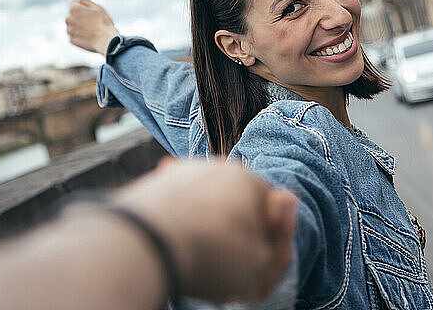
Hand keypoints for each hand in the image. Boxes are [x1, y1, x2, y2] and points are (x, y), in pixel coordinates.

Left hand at [66, 0, 118, 54]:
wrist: (107, 41)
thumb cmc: (104, 24)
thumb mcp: (98, 8)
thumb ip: (87, 2)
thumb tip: (81, 2)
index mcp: (75, 9)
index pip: (73, 4)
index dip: (82, 6)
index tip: (88, 11)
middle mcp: (69, 19)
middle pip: (72, 16)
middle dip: (79, 18)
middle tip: (91, 22)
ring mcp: (70, 30)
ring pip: (72, 27)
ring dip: (79, 28)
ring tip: (91, 31)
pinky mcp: (72, 40)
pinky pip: (74, 37)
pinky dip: (80, 37)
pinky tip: (89, 37)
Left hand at [113, 157, 297, 303]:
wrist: (144, 243)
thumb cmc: (210, 255)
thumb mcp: (261, 264)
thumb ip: (280, 239)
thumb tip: (288, 200)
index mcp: (253, 183)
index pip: (274, 211)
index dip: (269, 242)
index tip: (256, 265)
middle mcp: (221, 168)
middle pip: (239, 204)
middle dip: (237, 231)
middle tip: (226, 264)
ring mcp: (188, 171)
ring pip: (208, 203)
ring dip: (208, 225)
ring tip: (197, 254)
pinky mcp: (158, 181)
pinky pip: (180, 203)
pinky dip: (182, 220)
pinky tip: (176, 240)